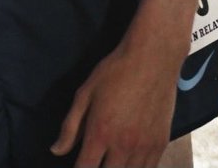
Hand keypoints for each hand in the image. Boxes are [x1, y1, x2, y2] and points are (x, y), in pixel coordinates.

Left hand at [51, 38, 178, 166]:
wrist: (151, 60)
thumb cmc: (114, 72)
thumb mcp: (85, 94)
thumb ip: (70, 126)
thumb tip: (56, 150)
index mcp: (101, 133)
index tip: (76, 167)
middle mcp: (123, 146)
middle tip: (93, 161)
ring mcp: (145, 148)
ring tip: (109, 160)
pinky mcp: (161, 145)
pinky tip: (127, 163)